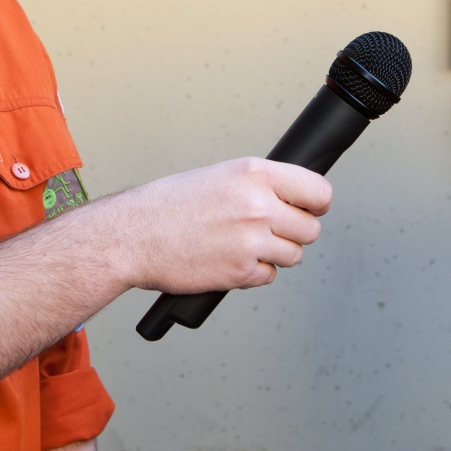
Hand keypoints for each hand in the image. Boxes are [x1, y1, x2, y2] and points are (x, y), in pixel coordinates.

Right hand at [113, 157, 331, 293]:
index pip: (318, 191)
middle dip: (293, 232)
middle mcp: (258, 205)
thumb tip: (294, 199)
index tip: (311, 208)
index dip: (317, 203)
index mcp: (255, 173)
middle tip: (268, 231)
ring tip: (243, 245)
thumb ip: (259, 185)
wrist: (132, 236)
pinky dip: (253, 273)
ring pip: (293, 255)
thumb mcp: (220, 176)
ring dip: (274, 254)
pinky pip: (268, 276)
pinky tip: (228, 260)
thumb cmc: (169, 205)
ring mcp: (251, 240)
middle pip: (310, 228)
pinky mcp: (241, 272)